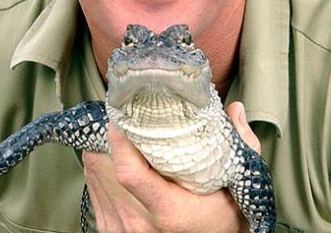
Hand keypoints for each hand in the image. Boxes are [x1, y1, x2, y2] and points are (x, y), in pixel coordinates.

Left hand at [81, 101, 258, 232]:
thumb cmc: (223, 219)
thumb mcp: (237, 187)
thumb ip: (240, 146)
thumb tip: (235, 109)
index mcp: (168, 211)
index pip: (128, 172)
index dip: (120, 140)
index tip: (122, 118)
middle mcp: (139, 223)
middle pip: (104, 165)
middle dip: (111, 139)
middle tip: (124, 123)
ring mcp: (121, 228)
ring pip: (93, 172)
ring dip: (104, 152)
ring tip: (123, 142)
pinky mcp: (109, 229)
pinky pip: (90, 187)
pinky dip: (99, 170)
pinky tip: (116, 163)